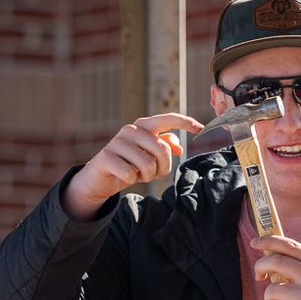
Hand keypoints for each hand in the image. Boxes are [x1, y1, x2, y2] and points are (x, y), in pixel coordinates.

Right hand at [63, 113, 203, 220]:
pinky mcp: (106, 157)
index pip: (166, 119)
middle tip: (155, 174)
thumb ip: (163, 145)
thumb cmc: (128, 164)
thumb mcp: (149, 155)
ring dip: (147, 176)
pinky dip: (131, 180)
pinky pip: (130, 174)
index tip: (201, 128)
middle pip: (161, 149)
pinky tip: (124, 177)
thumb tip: (179, 145)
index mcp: (142, 126)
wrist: (100, 178)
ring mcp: (117, 142)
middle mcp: (130, 130)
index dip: (185, 122)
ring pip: (147, 164)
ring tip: (138, 175)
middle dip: (163, 168)